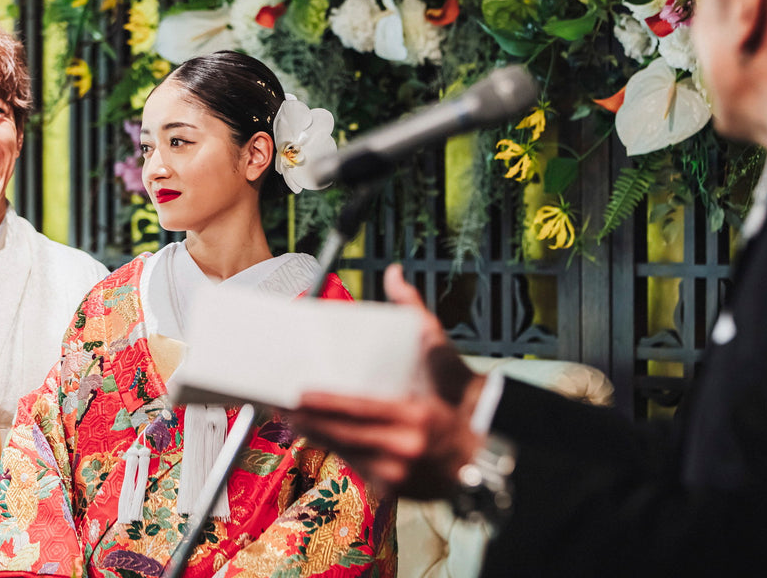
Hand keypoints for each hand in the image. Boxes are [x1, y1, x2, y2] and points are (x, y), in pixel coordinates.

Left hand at [289, 264, 484, 499]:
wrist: (484, 444)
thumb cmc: (454, 394)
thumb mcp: (437, 347)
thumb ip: (413, 309)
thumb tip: (394, 273)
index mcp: (414, 414)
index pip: (357, 409)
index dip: (323, 404)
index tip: (298, 395)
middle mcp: (404, 447)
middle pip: (342, 434)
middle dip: (308, 421)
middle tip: (283, 406)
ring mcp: (400, 474)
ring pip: (345, 454)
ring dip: (318, 437)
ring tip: (295, 419)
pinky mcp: (396, 492)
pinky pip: (358, 469)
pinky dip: (341, 452)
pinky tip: (323, 438)